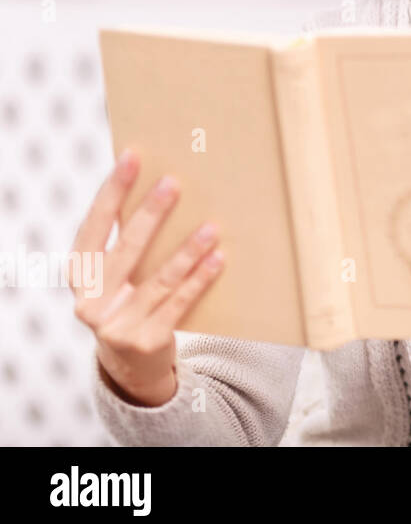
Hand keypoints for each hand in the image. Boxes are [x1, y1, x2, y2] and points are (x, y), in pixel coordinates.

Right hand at [70, 148, 224, 406]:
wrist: (133, 365)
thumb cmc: (130, 303)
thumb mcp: (118, 277)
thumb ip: (129, 244)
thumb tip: (160, 188)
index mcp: (80, 277)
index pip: (93, 227)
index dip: (111, 193)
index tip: (131, 158)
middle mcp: (91, 302)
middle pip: (126, 250)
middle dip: (150, 214)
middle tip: (174, 183)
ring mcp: (116, 325)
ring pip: (158, 280)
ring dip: (187, 250)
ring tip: (211, 226)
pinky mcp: (146, 342)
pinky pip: (178, 304)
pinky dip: (199, 280)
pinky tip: (218, 259)